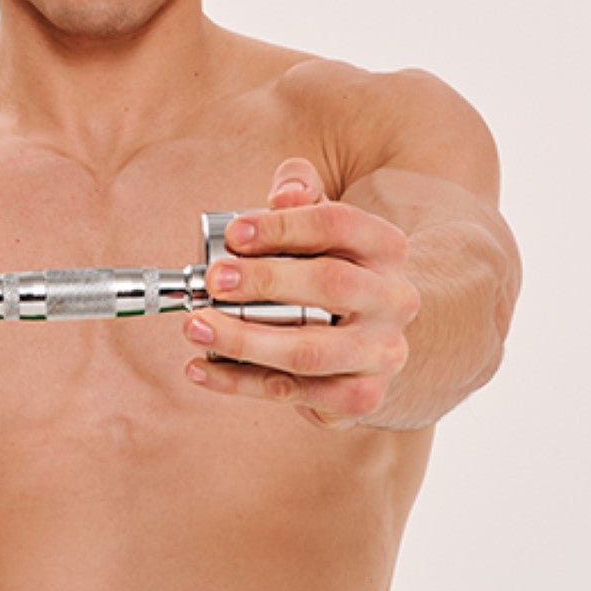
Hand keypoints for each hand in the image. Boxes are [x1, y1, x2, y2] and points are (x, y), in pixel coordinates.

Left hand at [180, 157, 418, 428]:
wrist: (374, 342)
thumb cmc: (332, 273)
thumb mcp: (322, 227)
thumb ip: (301, 195)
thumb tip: (285, 193)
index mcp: (386, 248)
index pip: (338, 225)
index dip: (284, 227)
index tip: (234, 235)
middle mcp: (394, 300)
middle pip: (330, 285)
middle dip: (264, 281)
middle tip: (212, 281)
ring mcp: (380, 353)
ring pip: (309, 352)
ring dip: (244, 341)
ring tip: (196, 327)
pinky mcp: (360, 397)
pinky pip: (292, 392)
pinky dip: (239, 383)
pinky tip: (200, 368)